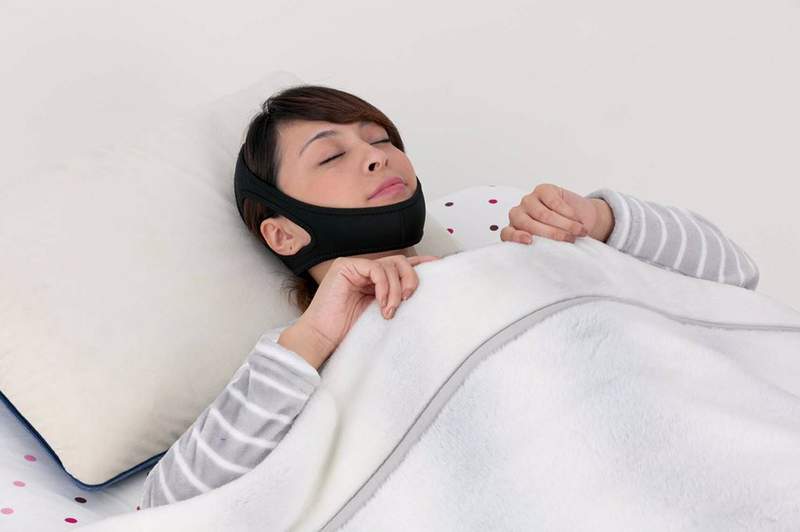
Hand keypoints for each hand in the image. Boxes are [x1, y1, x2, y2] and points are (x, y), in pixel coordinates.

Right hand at [295, 253, 441, 360]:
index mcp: (374, 280)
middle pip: (399, 262)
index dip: (420, 264)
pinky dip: (384, 285)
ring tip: (390, 310)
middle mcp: (365, 270)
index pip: (400, 266)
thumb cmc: (348, 330)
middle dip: (410, 278)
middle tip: (408, 298)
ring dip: (395, 289)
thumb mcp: (382, 313)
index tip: (438, 265)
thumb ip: (396, 299)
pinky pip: (375, 268)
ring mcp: (354, 266)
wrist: (323, 338)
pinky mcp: (345, 266)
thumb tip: (421, 293)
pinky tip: (381, 303)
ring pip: (390, 265)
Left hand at [500, 183, 612, 244]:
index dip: (516, 237)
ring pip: (543, 214)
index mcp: (514, 230)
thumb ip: (543, 247)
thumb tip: (548, 257)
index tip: (529, 241)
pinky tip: (577, 219)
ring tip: (580, 231)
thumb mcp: (550, 245)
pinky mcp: (542, 190)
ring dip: (565, 224)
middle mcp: (517, 214)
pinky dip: (568, 213)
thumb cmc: (560, 234)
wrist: (576, 218)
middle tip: (570, 240)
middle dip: (552, 233)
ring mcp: (528, 201)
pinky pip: (554, 202)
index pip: (507, 234)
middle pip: (529, 224)